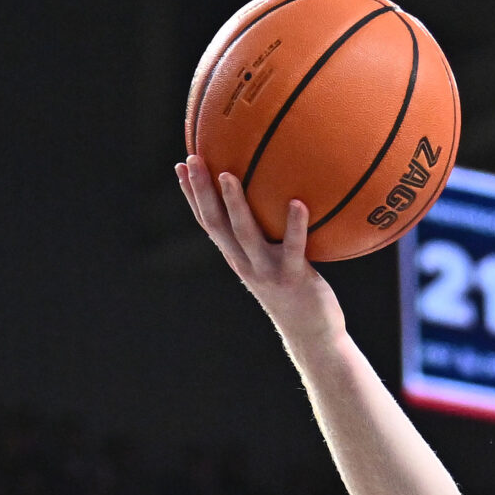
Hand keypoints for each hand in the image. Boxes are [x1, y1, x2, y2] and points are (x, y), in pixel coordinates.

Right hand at [175, 162, 344, 344]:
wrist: (312, 335)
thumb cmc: (296, 294)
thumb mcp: (274, 264)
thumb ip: (268, 239)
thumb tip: (278, 201)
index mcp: (237, 257)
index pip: (208, 222)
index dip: (192, 195)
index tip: (182, 165)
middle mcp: (245, 263)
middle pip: (216, 223)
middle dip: (201, 191)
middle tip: (193, 159)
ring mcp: (267, 271)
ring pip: (244, 234)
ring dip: (234, 204)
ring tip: (227, 175)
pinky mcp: (293, 277)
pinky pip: (293, 247)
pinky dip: (294, 225)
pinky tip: (299, 202)